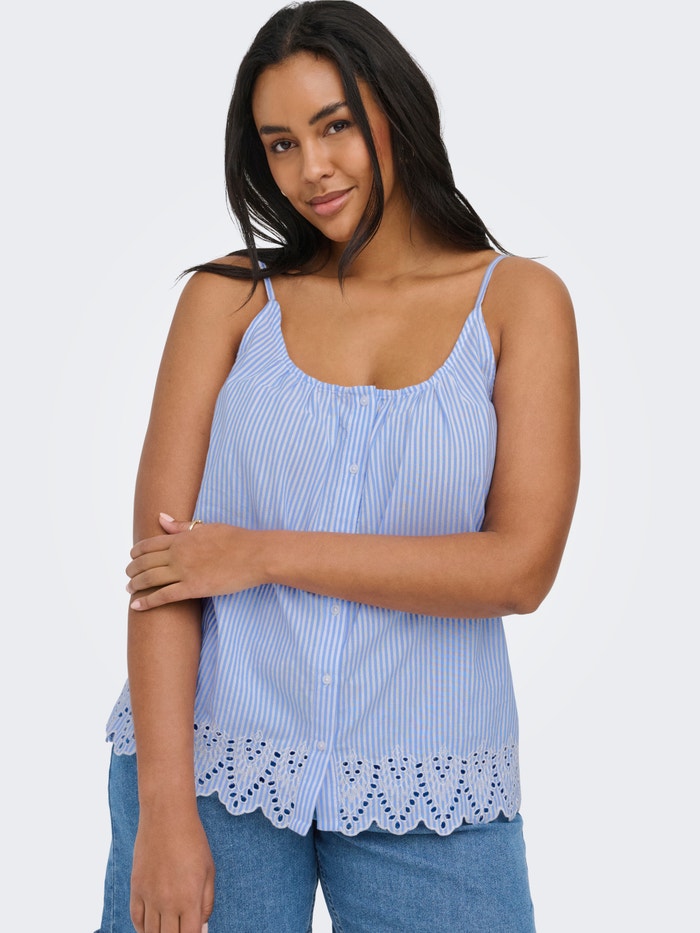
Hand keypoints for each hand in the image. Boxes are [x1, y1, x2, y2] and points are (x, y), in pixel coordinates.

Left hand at [127, 513, 265, 609]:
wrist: (254, 554)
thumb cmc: (236, 539)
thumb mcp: (207, 527)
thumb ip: (182, 526)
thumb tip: (160, 517)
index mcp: (182, 538)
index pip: (149, 545)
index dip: (137, 552)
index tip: (132, 557)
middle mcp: (178, 554)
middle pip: (145, 563)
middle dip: (133, 569)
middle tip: (128, 575)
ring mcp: (184, 571)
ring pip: (150, 579)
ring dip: (135, 585)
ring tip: (130, 589)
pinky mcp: (193, 588)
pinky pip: (164, 596)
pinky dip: (147, 602)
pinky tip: (136, 606)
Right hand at [131, 809, 214, 932]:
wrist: (166, 817)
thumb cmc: (193, 840)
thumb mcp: (209, 870)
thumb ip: (207, 902)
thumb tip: (201, 926)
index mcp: (189, 899)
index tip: (194, 932)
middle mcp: (167, 902)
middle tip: (181, 927)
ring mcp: (149, 897)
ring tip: (169, 927)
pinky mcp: (136, 889)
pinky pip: (136, 920)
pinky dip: (143, 928)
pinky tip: (152, 927)